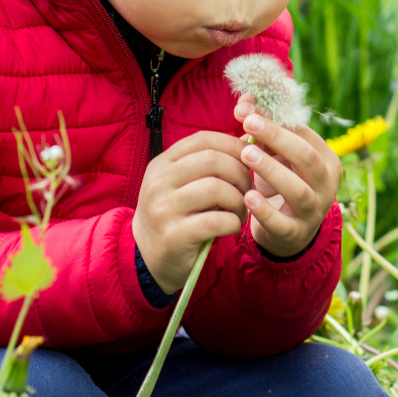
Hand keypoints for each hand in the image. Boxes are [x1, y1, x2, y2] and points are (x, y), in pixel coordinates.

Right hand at [133, 132, 252, 292]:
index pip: (203, 139)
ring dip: (239, 200)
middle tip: (249, 190)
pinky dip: (233, 222)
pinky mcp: (174, 235)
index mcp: (162, 164)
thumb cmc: (175, 216)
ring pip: (216, 188)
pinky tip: (232, 226)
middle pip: (213, 160)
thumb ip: (206, 165)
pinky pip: (216, 220)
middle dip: (241, 173)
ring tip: (241, 211)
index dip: (233, 145)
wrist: (146, 257)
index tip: (250, 159)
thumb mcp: (180, 184)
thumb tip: (249, 143)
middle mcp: (159, 182)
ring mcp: (164, 208)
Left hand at [234, 100, 342, 257]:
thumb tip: (243, 103)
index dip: (276, 118)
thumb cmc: (281, 182)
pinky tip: (247, 196)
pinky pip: (282, 223)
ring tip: (246, 154)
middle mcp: (326, 184)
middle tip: (249, 123)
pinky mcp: (296, 234)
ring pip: (299, 190)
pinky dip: (265, 210)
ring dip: (272, 170)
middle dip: (279, 138)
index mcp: (325, 159)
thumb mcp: (275, 155)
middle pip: (307, 158)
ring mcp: (313, 211)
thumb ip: (262, 129)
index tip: (247, 108)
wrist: (288, 232)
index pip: (304, 133)